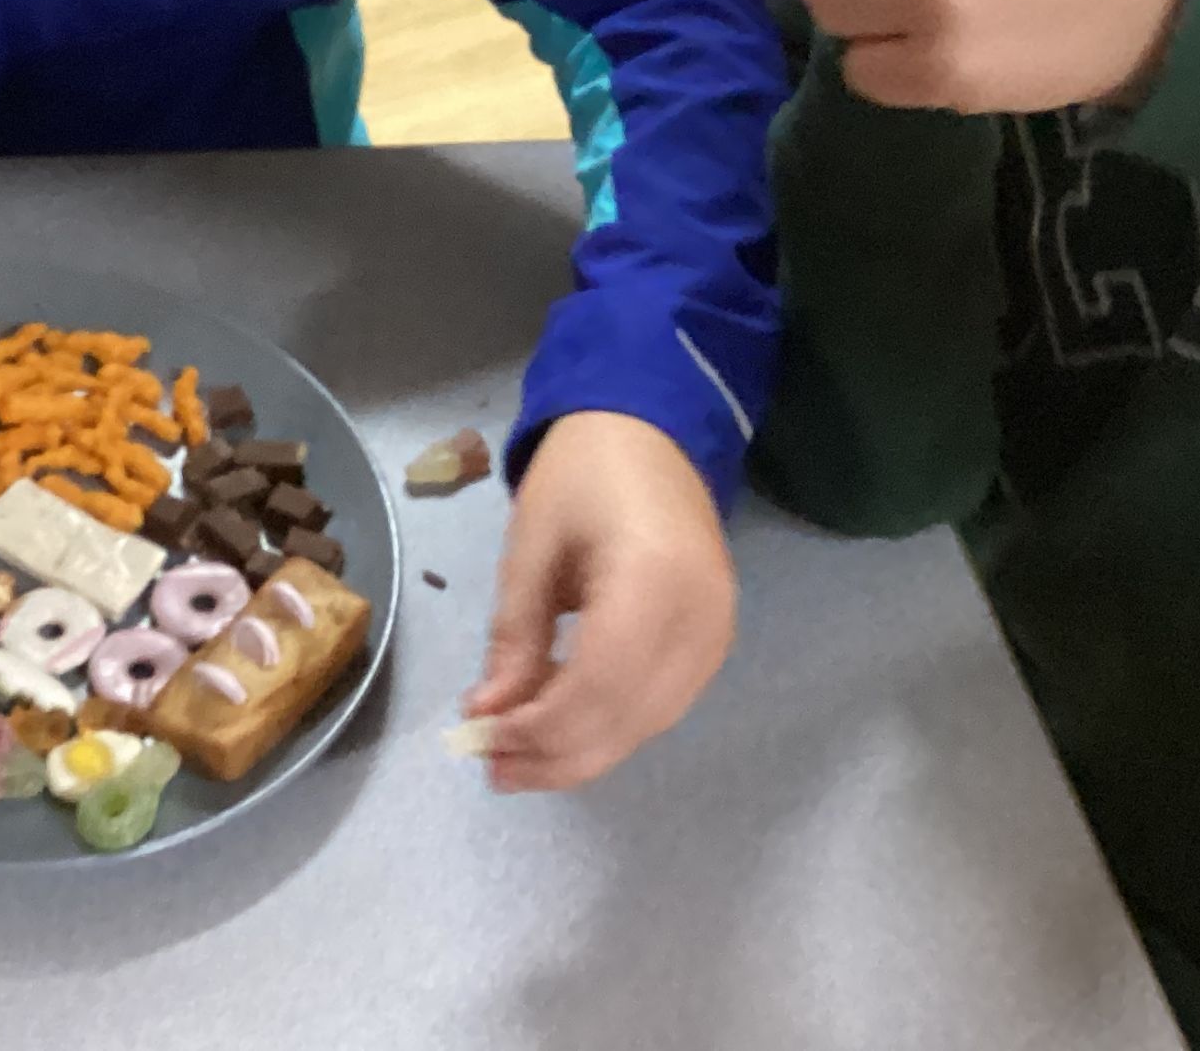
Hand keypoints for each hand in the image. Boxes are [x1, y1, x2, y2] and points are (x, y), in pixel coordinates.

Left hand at [462, 411, 735, 793]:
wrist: (651, 432)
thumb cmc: (581, 474)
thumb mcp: (530, 546)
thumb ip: (514, 635)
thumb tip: (489, 716)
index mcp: (655, 578)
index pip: (598, 687)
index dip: (539, 730)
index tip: (482, 744)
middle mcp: (701, 618)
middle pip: (626, 720)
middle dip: (554, 755)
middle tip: (490, 766)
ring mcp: (717, 634)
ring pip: (645, 725)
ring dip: (578, 750)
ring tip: (513, 755)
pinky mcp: (714, 643)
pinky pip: (658, 707)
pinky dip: (606, 726)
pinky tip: (557, 723)